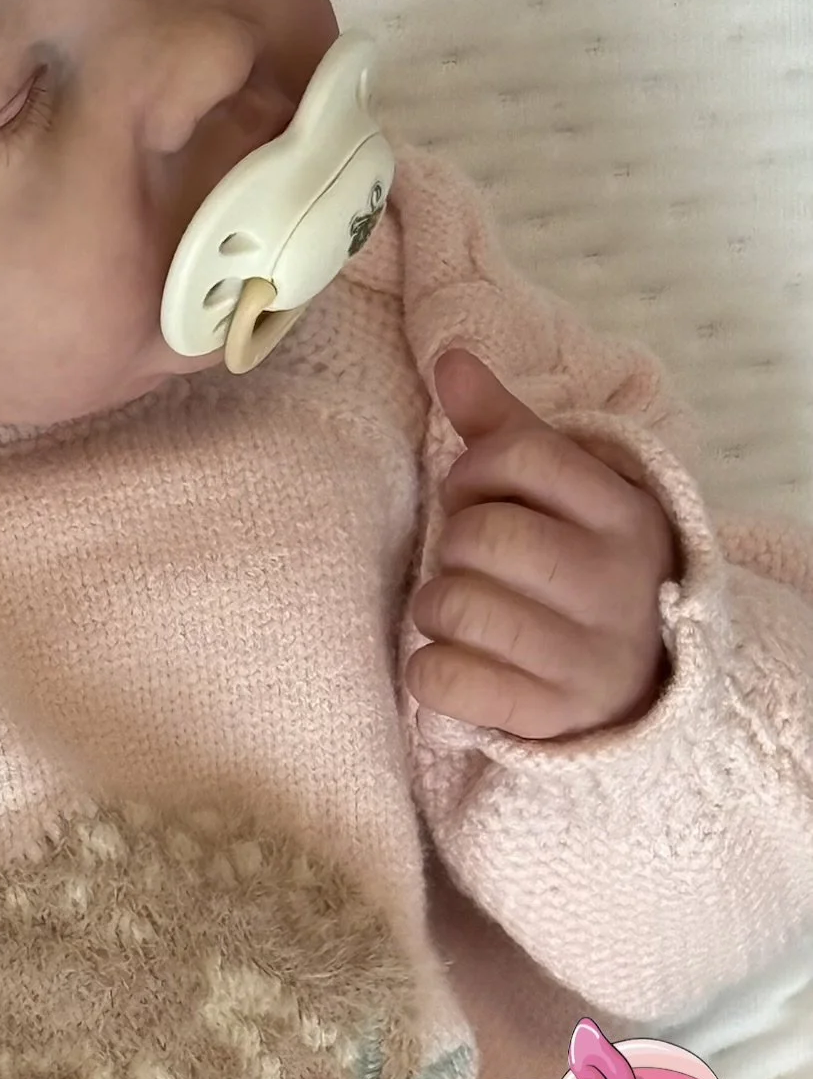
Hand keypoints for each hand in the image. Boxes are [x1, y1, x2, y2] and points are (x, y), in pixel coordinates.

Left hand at [405, 347, 677, 738]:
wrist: (646, 689)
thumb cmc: (583, 569)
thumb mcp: (566, 494)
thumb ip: (506, 428)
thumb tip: (451, 360)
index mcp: (625, 513)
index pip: (518, 456)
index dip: (474, 471)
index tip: (480, 496)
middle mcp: (616, 584)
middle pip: (480, 535)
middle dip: (455, 544)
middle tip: (475, 563)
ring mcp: (588, 658)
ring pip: (454, 605)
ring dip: (437, 607)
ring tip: (468, 613)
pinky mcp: (551, 718)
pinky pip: (443, 679)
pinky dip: (432, 672)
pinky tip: (459, 663)